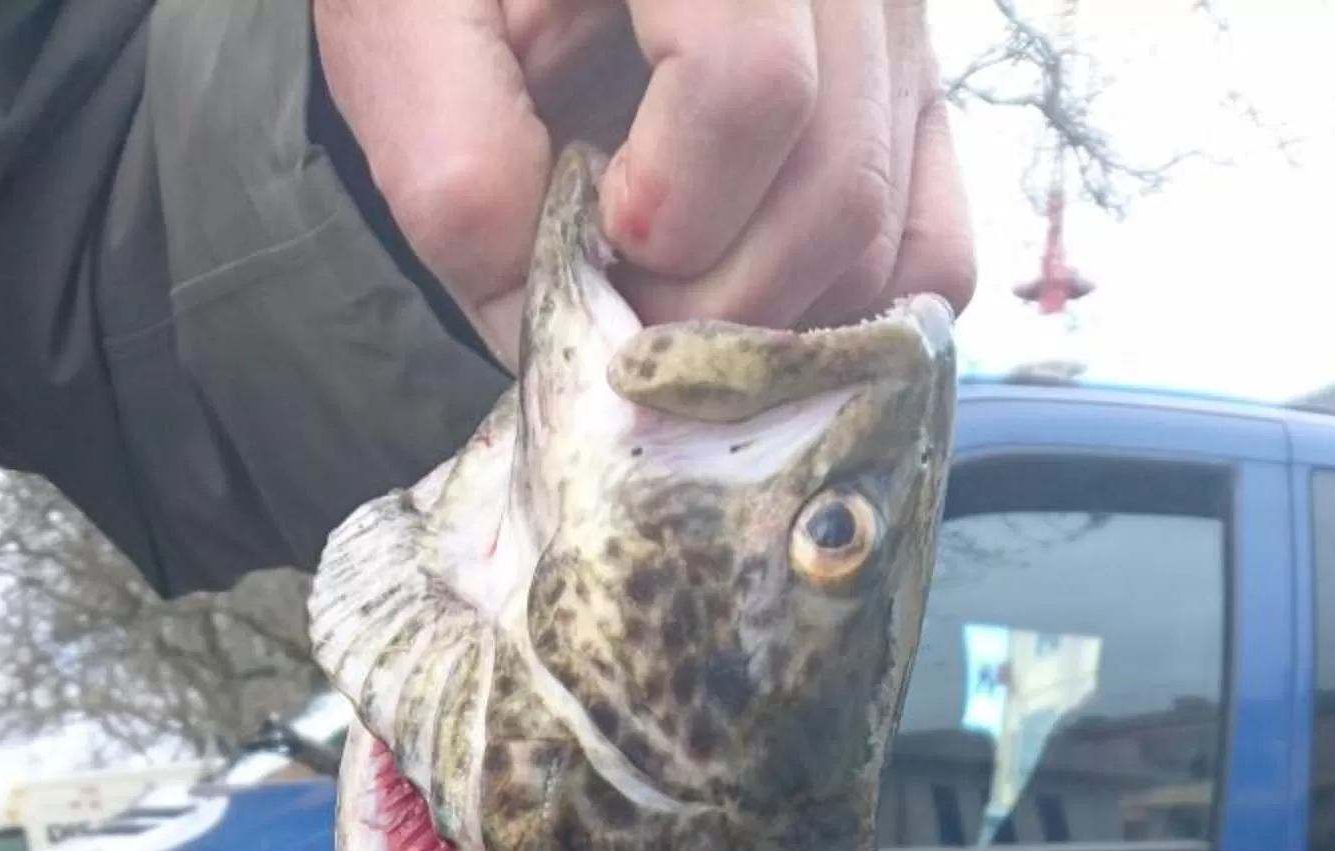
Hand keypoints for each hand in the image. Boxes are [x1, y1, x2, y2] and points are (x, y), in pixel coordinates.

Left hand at [313, 1, 974, 365]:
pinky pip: (934, 252)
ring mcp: (898, 24)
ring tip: (665, 288)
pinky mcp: (914, 93)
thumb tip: (548, 336)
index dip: (670, 210)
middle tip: (620, 295)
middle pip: (835, 190)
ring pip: (887, 237)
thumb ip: (454, 166)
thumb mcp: (399, 26)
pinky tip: (747, 307)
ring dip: (766, 319)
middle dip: (712, 301)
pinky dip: (844, 320)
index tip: (595, 225)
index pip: (753, 89)